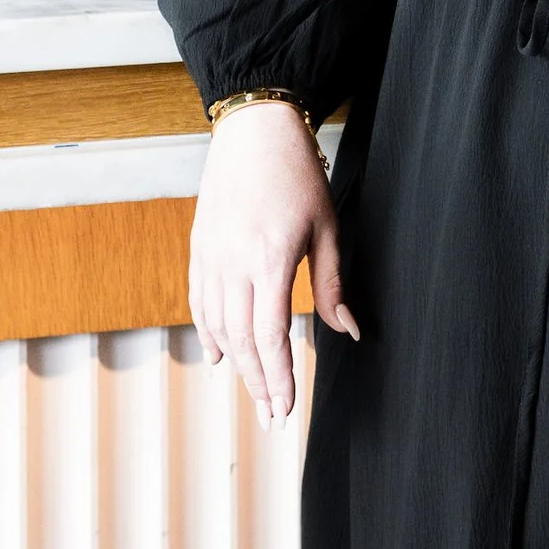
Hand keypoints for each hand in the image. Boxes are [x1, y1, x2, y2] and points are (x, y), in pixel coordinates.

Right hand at [188, 100, 355, 424]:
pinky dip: (208, 333)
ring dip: (235, 364)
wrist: (253, 130)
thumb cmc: (298, 175)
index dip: (278, 377)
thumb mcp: (327, 228)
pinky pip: (199, 301)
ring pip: (217, 325)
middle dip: (258, 383)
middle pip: (241, 340)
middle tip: (271, 418)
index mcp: (270, 259)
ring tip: (253, 392)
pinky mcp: (199, 247)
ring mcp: (210, 256)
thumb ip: (333, 285)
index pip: (270, 335)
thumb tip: (350, 332)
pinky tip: (219, 356)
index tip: (285, 408)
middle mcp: (233, 263)